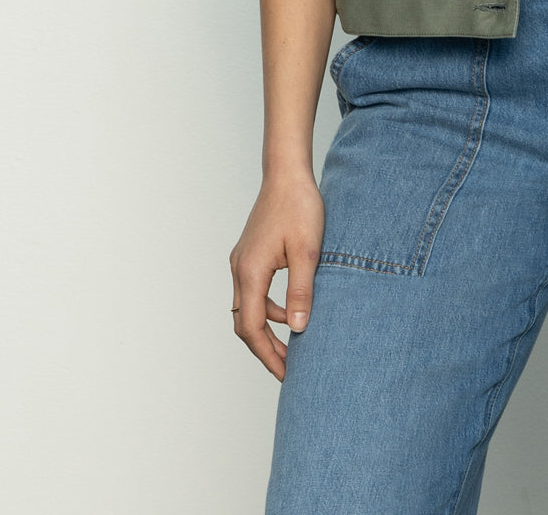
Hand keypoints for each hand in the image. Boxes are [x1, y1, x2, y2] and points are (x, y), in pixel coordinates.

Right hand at [229, 172, 324, 380]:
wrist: (287, 173)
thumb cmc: (299, 207)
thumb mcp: (308, 252)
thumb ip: (301, 292)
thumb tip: (300, 330)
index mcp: (250, 272)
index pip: (251, 328)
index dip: (268, 355)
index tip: (287, 374)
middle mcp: (240, 269)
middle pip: (243, 323)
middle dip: (265, 348)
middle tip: (289, 369)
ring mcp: (242, 261)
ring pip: (247, 308)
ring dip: (268, 328)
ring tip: (295, 343)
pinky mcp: (250, 254)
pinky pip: (253, 292)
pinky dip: (269, 308)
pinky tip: (291, 310)